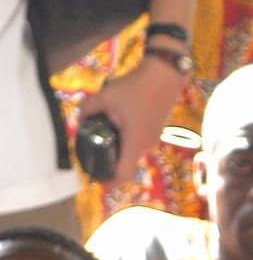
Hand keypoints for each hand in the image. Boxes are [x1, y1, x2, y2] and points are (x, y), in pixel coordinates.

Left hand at [77, 53, 185, 184]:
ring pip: (132, 154)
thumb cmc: (136, 87)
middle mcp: (145, 147)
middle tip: (94, 157)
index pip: (123, 175)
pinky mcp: (155, 132)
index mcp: (134, 144)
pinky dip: (127, 142)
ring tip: (104, 138)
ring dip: (119, 151)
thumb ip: (89, 108)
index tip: (98, 183)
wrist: (164, 75)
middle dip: (110, 164)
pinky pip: (138, 144)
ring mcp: (152, 140)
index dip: (110, 183)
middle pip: (126, 165)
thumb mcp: (105, 96)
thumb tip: (80, 118)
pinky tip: (118, 127)